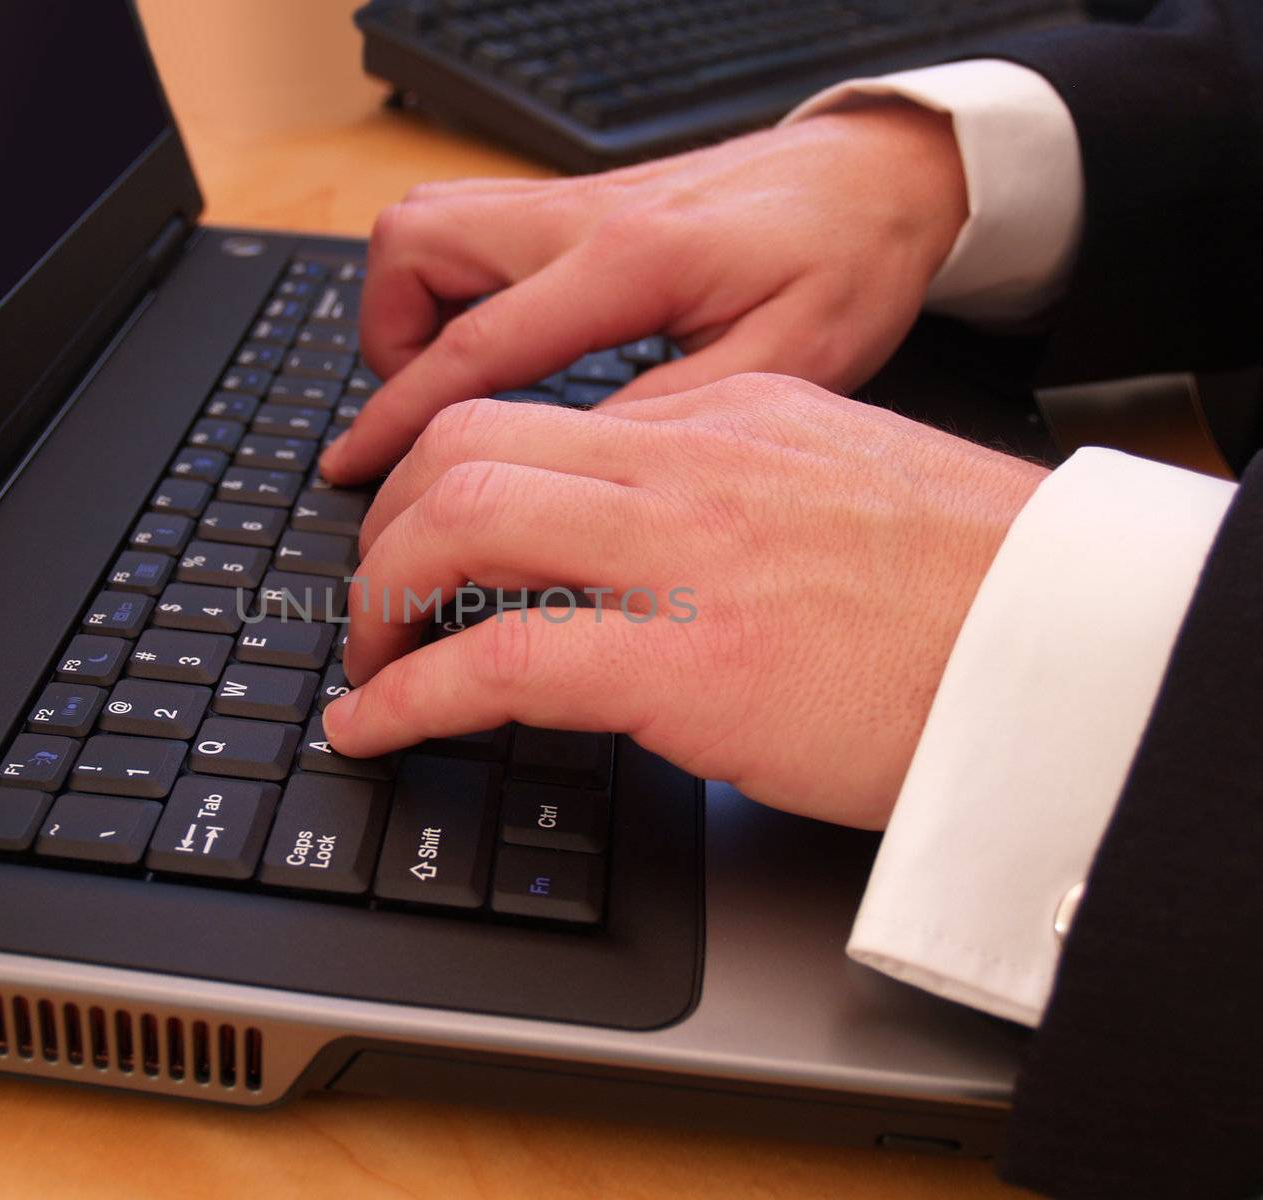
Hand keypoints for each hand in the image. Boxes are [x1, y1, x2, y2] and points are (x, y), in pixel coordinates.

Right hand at [319, 102, 966, 483]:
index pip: (474, 341)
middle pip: (414, 244)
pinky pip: (474, 228)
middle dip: (386, 338)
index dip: (399, 416)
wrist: (878, 176)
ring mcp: (576, 201)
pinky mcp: (582, 205)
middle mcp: (583, 215)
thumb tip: (570, 470)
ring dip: (412, 304)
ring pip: (431, 223)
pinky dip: (453, 285)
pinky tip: (497, 341)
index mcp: (630, 261)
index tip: (354, 466)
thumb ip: (672, 416)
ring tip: (450, 382)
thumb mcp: (784, 366)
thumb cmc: (846, 262)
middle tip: (420, 414)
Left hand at [323, 377, 1044, 828]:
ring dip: (381, 597)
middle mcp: (688, 461)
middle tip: (377, 596)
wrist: (1067, 646)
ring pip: (461, 523)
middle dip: (391, 523)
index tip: (428, 531)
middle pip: (468, 444)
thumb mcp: (841, 482)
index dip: (452, 475)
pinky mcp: (685, 664)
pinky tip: (375, 727)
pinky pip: (494, 662)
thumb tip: (647, 525)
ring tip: (367, 661)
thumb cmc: (970, 585)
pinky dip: (407, 695)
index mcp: (727, 413)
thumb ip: (735, 481)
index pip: (541, 416)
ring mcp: (681, 555)